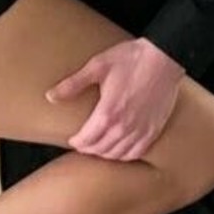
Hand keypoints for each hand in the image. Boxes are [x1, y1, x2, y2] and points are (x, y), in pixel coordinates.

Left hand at [46, 38, 185, 160]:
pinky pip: (137, 152)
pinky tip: (119, 149)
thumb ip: (72, 84)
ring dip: (105, 153)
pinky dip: (125, 155)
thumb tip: (50, 96)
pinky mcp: (154, 130)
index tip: (73, 139)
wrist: (163, 58)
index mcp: (108, 113)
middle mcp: (124, 127)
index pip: (86, 140)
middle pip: (100, 149)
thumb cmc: (131, 59)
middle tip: (83, 143)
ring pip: (117, 154)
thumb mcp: (97, 67)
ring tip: (99, 147)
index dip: (77, 142)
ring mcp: (141, 130)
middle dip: (88, 148)